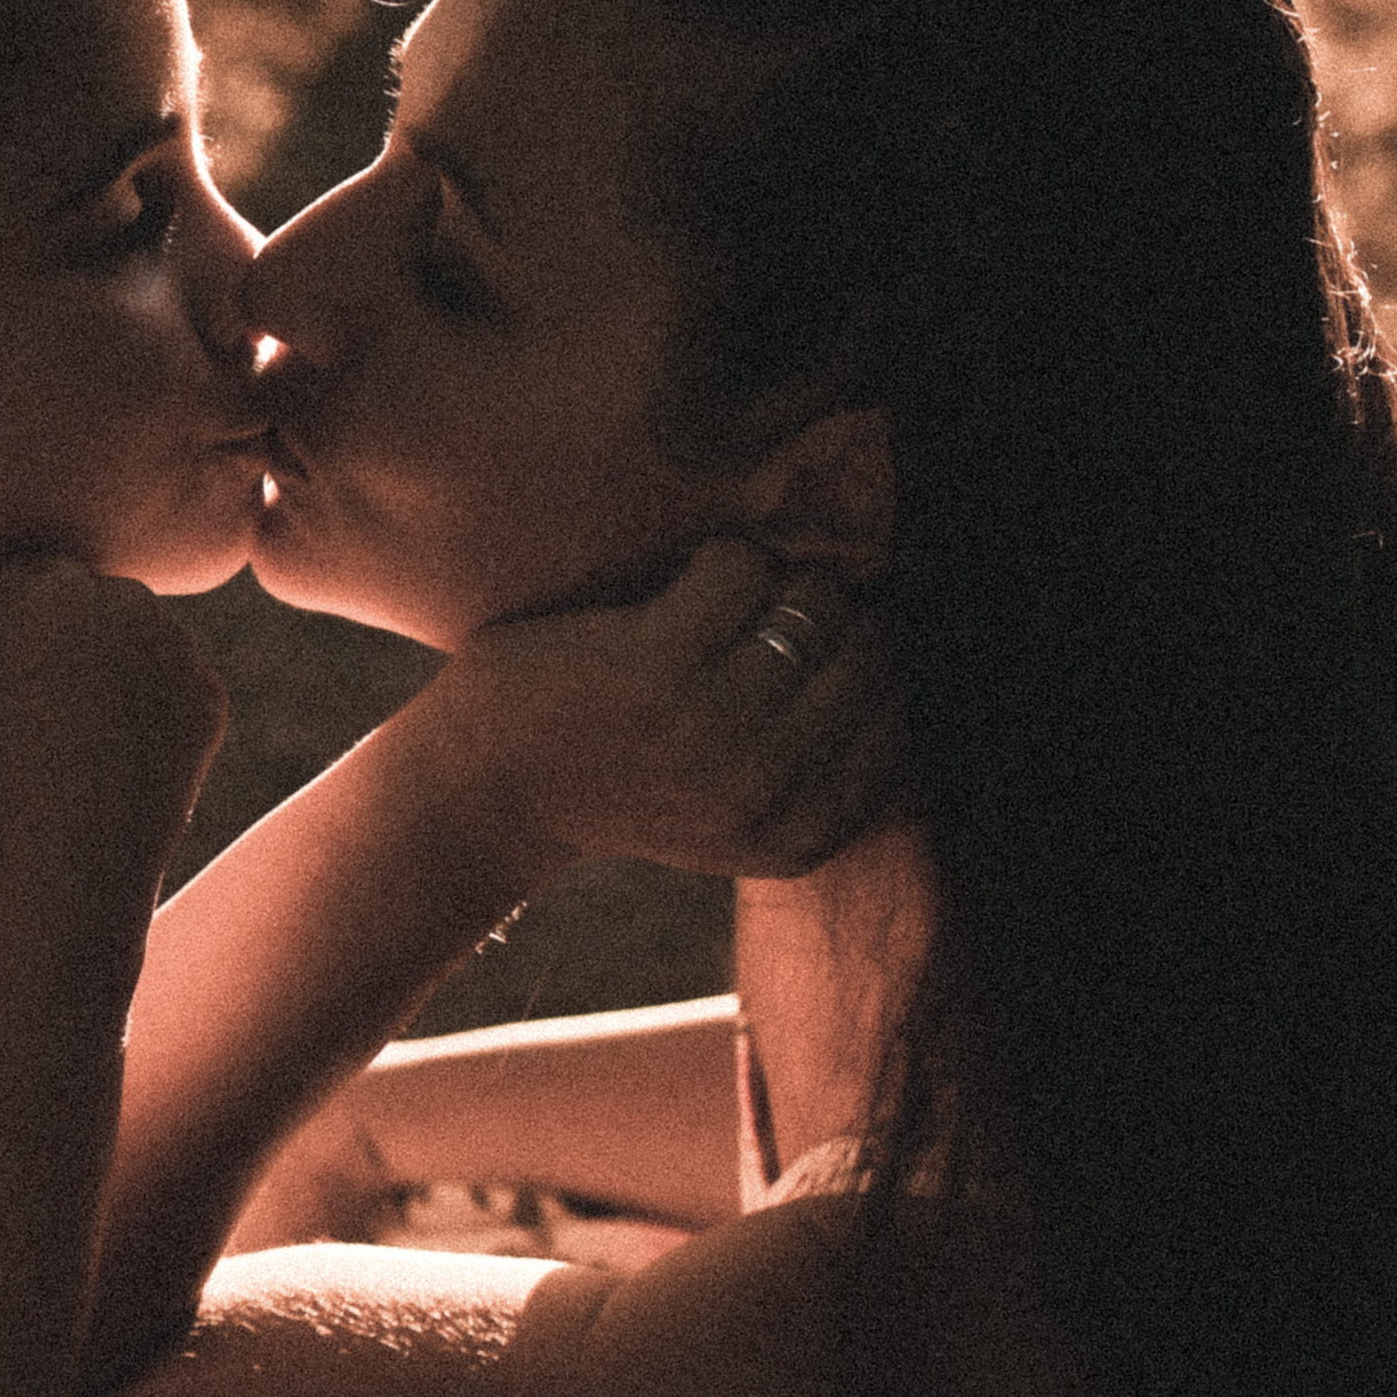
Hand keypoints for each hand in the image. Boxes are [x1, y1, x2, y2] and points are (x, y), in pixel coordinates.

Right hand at [0, 508, 226, 923]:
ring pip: (115, 637)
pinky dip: (131, 706)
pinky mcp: (209, 702)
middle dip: (29, 643)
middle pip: (63, 603)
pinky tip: (97, 758)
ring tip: (47, 740)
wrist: (60, 884)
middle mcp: (126, 599)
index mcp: (47, 584)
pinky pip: (160, 680)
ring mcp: (177, 651)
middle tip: (0, 721)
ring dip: (83, 667)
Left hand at [442, 539, 901, 885]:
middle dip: (839, 611)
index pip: (907, 720)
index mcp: (798, 837)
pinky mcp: (653, 670)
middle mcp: (763, 790)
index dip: (883, 660)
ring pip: (813, 601)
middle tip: (774, 612)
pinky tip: (682, 588)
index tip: (834, 642)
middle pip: (872, 651)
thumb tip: (910, 646)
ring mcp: (710, 731)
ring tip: (730, 600)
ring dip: (780, 578)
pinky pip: (741, 568)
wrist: (487, 795)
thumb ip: (819, 761)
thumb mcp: (736, 812)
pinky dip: (720, 559)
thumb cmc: (622, 781)